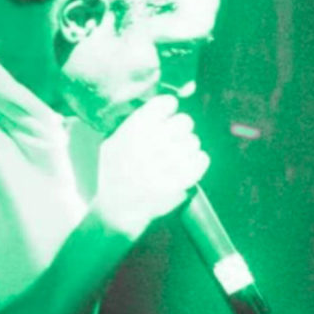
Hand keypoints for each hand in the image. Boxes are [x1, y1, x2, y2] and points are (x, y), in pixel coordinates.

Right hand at [93, 95, 209, 240]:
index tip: (165, 118)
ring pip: (194, 141)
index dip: (168, 110)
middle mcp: (155, 141)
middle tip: (173, 140)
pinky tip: (188, 166)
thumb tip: (155, 108)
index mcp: (136, 128)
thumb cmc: (113, 175)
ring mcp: (170, 161)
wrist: (118, 210)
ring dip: (187, 148)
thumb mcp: (111, 143)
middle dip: (180, 130)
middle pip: (185, 121)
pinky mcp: (183, 179)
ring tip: (176, 158)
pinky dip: (197, 161)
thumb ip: (131, 124)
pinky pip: (202, 159)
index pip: (166, 103)